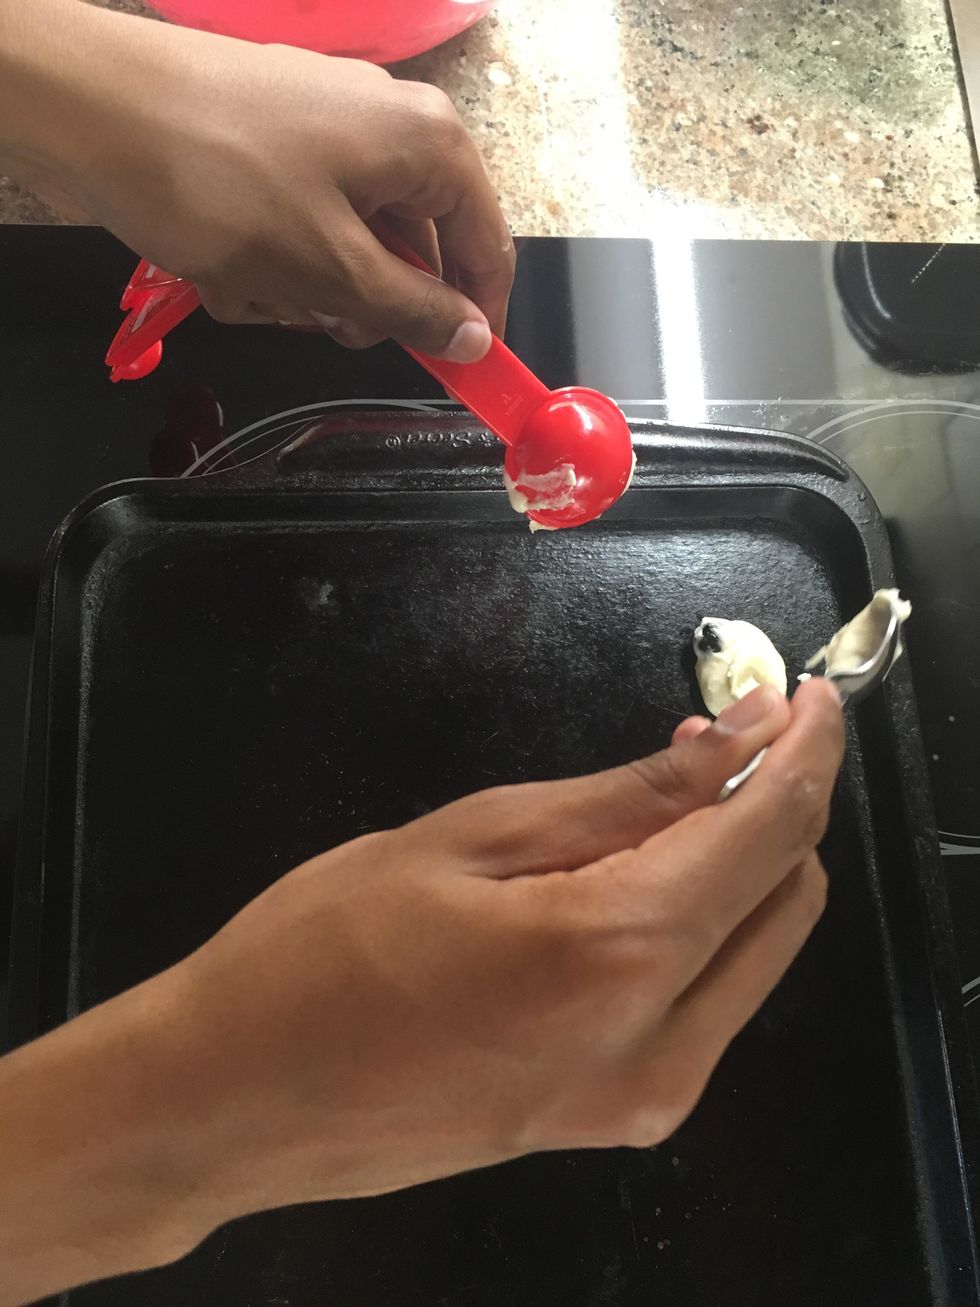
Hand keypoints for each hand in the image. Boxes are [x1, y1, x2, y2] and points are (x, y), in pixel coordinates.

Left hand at [0, 1, 513, 358]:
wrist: (90, 107)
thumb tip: (474, 337)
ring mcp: (327, 128)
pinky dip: (270, 260)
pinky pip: (300, 224)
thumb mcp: (333, 270)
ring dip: (304, 288)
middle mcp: (390, 125)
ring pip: (349, 246)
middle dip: (362, 302)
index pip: (486, 249)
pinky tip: (222, 267)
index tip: (459, 373)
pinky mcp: (275, 139)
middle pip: (414, 251)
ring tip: (248, 287)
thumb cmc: (222, 185)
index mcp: (428, 144)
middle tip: (316, 320)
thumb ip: (414, 312)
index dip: (476, 319)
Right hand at [0, 680, 842, 1300]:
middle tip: (725, 732)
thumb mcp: (472, 837)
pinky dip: (701, 925)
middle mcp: (663, 1044)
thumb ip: (628, 795)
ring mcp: (645, 1098)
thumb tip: (742, 740)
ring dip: (742, 864)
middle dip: (779, 802)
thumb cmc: (324, 946)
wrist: (235, 1098)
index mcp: (621, 953)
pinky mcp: (615, 1119)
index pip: (771, 831)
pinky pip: (707, 1003)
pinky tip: (635, 880)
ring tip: (668, 799)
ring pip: (757, 954)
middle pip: (786, 897)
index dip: (806, 749)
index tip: (812, 692)